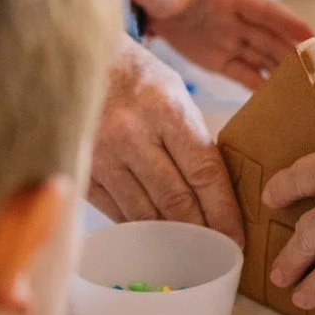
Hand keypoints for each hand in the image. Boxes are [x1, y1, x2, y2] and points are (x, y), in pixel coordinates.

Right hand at [90, 36, 244, 239]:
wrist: (77, 62)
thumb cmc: (136, 79)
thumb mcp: (174, 93)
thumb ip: (193, 139)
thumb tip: (216, 193)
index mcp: (165, 108)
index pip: (204, 171)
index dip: (223, 210)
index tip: (237, 236)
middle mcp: (132, 134)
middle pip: (176, 200)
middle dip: (202, 232)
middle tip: (218, 252)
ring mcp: (102, 155)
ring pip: (145, 213)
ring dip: (171, 238)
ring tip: (191, 252)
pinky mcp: (83, 171)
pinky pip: (117, 212)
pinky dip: (139, 228)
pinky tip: (155, 237)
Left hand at [122, 0, 309, 88]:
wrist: (155, 0)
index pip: (265, 10)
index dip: (289, 23)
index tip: (314, 36)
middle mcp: (239, 20)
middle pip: (273, 38)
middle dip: (296, 54)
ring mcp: (233, 40)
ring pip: (265, 57)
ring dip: (285, 73)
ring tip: (309, 93)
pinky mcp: (223, 59)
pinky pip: (247, 74)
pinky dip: (262, 87)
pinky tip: (279, 104)